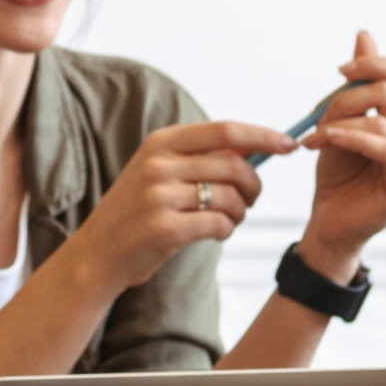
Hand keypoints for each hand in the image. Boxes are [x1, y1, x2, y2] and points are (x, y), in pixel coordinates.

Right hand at [66, 119, 293, 294]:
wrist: (96, 254)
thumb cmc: (137, 212)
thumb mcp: (159, 171)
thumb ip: (200, 157)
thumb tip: (256, 146)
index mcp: (161, 142)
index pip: (225, 131)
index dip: (263, 135)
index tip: (289, 143)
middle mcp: (159, 164)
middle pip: (233, 165)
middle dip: (254, 184)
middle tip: (251, 200)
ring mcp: (159, 196)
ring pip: (230, 197)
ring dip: (240, 212)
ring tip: (229, 220)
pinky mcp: (164, 229)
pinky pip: (219, 224)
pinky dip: (227, 229)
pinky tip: (217, 232)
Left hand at [301, 32, 385, 271]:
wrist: (328, 221)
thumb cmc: (337, 174)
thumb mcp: (341, 120)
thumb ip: (357, 83)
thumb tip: (365, 35)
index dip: (374, 64)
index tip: (340, 71)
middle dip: (348, 96)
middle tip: (316, 115)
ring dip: (341, 122)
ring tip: (314, 138)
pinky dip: (352, 139)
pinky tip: (326, 142)